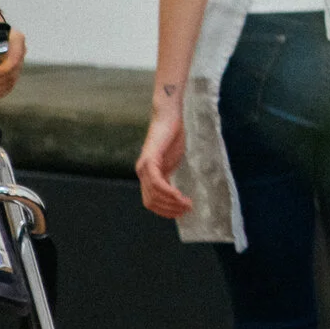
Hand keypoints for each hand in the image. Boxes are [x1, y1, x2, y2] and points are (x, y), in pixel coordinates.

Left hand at [137, 105, 193, 220]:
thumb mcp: (173, 159)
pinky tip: (180, 195)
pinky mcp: (150, 159)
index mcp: (147, 174)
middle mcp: (142, 172)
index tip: (181, 213)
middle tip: (187, 210)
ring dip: (171, 203)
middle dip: (169, 210)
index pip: (151, 201)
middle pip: (151, 202)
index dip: (165, 211)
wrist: (171, 115)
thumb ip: (172, 173)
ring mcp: (144, 166)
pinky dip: (168, 192)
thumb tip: (182, 191)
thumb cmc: (175, 134)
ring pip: (153, 195)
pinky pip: (157, 183)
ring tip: (187, 204)